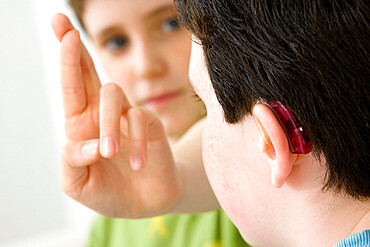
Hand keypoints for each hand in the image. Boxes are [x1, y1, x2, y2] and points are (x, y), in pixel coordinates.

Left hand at [51, 13, 179, 217]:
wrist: (145, 202)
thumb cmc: (110, 190)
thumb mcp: (78, 184)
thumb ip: (71, 163)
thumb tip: (84, 143)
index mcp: (81, 125)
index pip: (72, 87)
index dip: (66, 60)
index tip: (61, 30)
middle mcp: (102, 115)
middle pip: (90, 73)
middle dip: (76, 50)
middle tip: (64, 26)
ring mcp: (127, 117)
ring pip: (113, 95)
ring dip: (107, 123)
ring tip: (108, 153)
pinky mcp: (150, 125)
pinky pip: (141, 121)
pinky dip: (136, 143)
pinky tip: (136, 164)